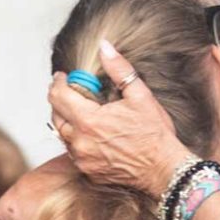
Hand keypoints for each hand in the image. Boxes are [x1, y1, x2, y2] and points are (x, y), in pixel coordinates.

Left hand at [46, 41, 193, 197]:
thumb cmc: (154, 135)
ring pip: (63, 135)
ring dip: (69, 121)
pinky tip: (93, 135)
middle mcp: (80, 142)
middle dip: (61, 100)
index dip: (58, 82)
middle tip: (74, 92)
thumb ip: (119, 70)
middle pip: (56, 115)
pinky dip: (78, 140)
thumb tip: (105, 48)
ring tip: (85, 113)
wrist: (163, 170)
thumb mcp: (140, 96)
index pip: (58, 96)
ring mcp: (82, 159)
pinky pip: (73, 152)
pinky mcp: (88, 172)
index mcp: (89, 120)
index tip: (63, 77)